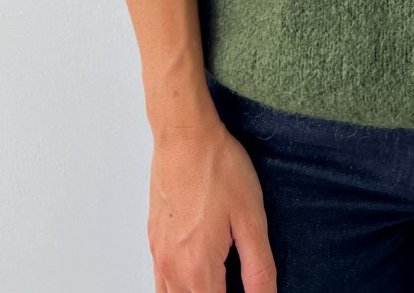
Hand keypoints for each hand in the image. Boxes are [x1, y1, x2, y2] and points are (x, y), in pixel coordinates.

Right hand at [148, 118, 277, 290]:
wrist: (185, 136)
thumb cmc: (218, 168)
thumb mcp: (251, 218)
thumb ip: (259, 267)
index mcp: (198, 268)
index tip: (253, 292)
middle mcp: (172, 269)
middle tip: (238, 284)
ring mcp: (159, 256)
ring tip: (221, 283)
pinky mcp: (154, 241)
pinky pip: (160, 284)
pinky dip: (177, 290)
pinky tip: (197, 276)